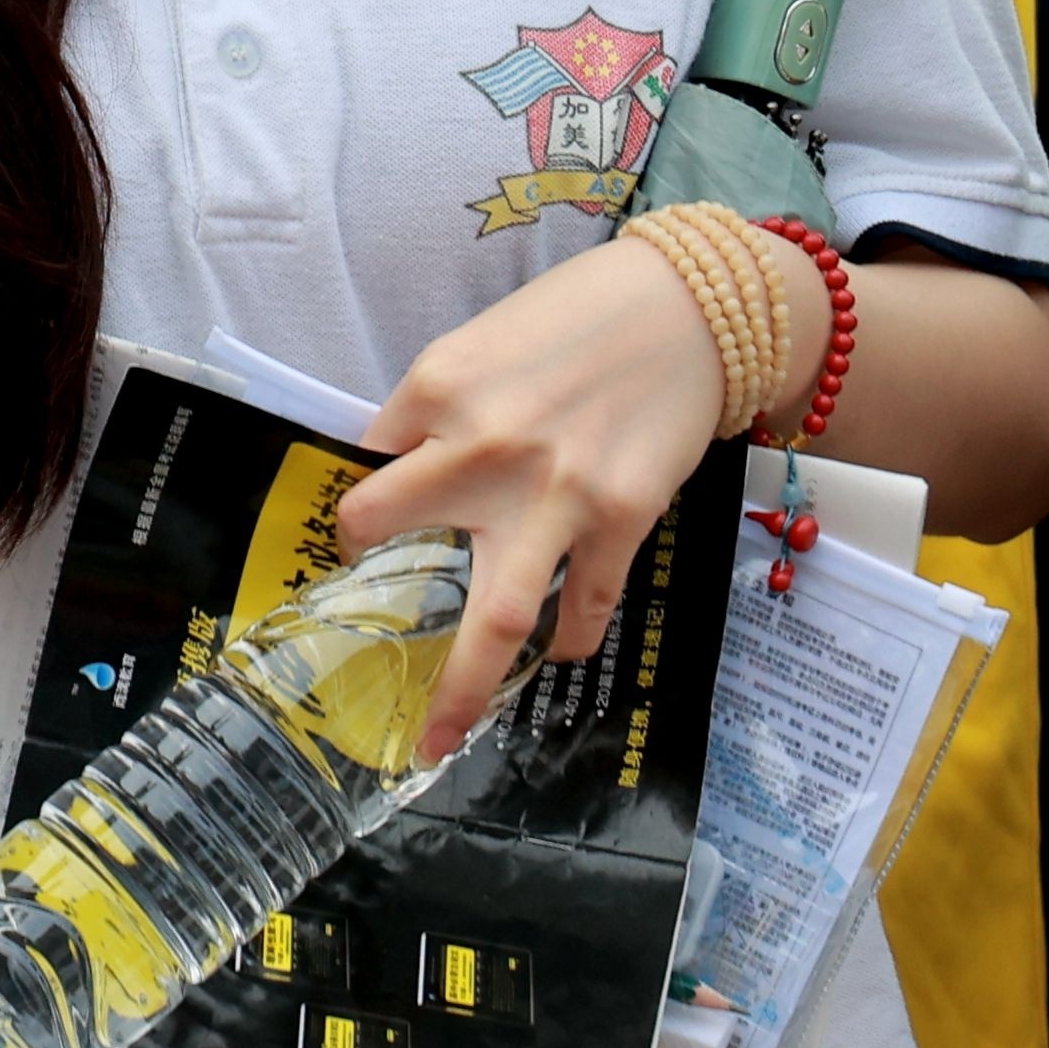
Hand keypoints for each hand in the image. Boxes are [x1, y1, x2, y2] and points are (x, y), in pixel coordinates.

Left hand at [329, 234, 741, 758]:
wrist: (691, 308)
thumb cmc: (577, 319)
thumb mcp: (481, 345)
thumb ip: (437, 411)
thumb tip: (394, 473)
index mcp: (436, 388)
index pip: (363, 464)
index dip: (357, 503)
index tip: (359, 536)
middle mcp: (482, 446)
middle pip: (384, 530)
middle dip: (363, 583)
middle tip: (366, 629)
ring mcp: (554, 492)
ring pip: (491, 616)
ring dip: (459, 691)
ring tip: (436, 739)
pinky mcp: (621, 519)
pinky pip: (584, 605)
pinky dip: (568, 640)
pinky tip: (559, 654)